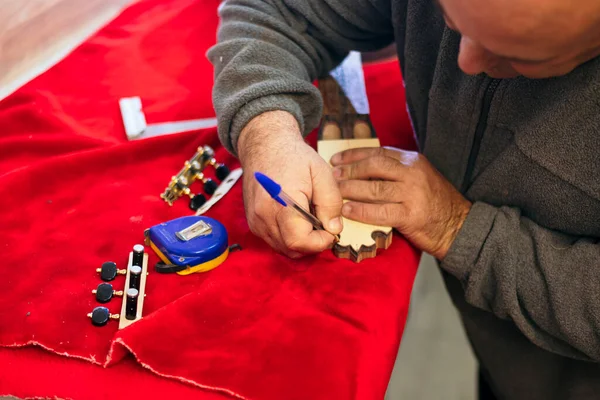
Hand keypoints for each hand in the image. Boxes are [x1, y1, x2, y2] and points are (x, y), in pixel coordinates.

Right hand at [237, 111, 342, 257]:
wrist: (265, 144)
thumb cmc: (294, 156)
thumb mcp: (321, 172)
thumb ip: (331, 202)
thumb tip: (334, 229)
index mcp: (282, 203)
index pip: (300, 241)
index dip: (320, 242)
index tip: (331, 229)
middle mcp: (264, 216)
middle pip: (292, 249)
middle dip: (312, 243)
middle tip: (322, 223)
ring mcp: (256, 221)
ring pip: (283, 248)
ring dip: (301, 241)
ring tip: (310, 218)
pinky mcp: (253, 222)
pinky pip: (274, 241)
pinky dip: (289, 237)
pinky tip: (297, 219)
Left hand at [330, 147, 470, 259]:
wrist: (459, 227)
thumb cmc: (435, 203)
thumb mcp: (419, 178)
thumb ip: (396, 171)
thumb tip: (363, 169)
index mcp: (413, 161)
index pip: (378, 152)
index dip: (354, 155)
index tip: (337, 159)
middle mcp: (412, 173)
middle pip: (373, 167)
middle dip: (349, 170)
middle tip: (332, 176)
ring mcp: (412, 194)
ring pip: (374, 188)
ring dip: (350, 190)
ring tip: (335, 192)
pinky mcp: (410, 215)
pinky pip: (379, 211)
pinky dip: (360, 211)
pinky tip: (347, 210)